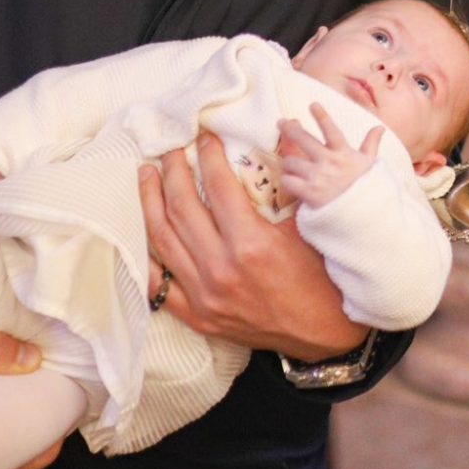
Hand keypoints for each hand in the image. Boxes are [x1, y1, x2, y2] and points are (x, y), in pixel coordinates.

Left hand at [139, 132, 368, 360]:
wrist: (324, 334)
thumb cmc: (324, 278)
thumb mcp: (313, 226)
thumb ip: (294, 179)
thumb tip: (285, 134)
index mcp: (252, 245)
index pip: (219, 187)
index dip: (209, 156)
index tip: (204, 137)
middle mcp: (221, 270)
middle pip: (182, 208)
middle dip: (172, 171)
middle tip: (169, 149)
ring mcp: (204, 296)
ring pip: (162, 240)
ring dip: (150, 202)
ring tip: (147, 176)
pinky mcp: (198, 316)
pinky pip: (159, 283)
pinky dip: (147, 255)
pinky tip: (144, 230)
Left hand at [272, 104, 379, 208]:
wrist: (363, 215)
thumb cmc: (365, 187)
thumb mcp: (370, 164)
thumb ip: (371, 144)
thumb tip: (380, 128)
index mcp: (343, 153)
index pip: (331, 130)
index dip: (322, 116)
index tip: (312, 104)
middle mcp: (329, 162)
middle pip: (304, 139)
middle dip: (290, 128)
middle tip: (282, 122)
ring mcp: (317, 178)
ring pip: (291, 161)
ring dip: (288, 161)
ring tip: (289, 162)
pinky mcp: (308, 193)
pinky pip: (288, 181)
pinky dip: (287, 179)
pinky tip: (290, 179)